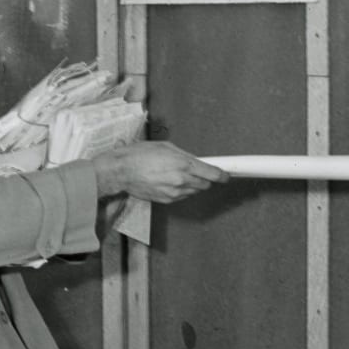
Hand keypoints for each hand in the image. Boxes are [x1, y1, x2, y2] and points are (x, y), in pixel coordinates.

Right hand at [92, 141, 229, 203]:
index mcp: (183, 165)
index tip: (227, 175)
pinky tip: (170, 181)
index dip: (222, 175)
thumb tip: (197, 162)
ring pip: (194, 191)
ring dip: (193, 184)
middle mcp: (181, 181)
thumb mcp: (166, 147)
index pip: (212, 174)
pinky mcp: (167, 200)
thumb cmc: (140, 154)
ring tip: (178, 174)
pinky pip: (182, 196)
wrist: (121, 171)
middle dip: (205, 178)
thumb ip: (185, 156)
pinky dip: (181, 190)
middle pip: (205, 184)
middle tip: (199, 171)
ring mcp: (174, 193)